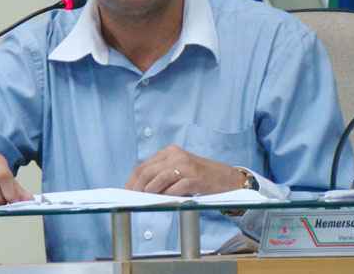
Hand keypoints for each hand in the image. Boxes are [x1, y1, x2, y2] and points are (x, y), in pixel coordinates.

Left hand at [124, 145, 244, 195]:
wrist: (228, 179)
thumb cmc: (200, 178)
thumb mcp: (179, 170)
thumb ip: (161, 175)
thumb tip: (139, 190)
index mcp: (170, 151)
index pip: (144, 165)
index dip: (132, 180)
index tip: (125, 193)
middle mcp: (176, 155)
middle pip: (148, 171)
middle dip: (137, 187)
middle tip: (132, 200)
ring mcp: (186, 165)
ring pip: (159, 177)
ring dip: (150, 192)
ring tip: (144, 201)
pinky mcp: (196, 177)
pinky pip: (176, 187)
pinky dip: (167, 196)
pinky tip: (162, 202)